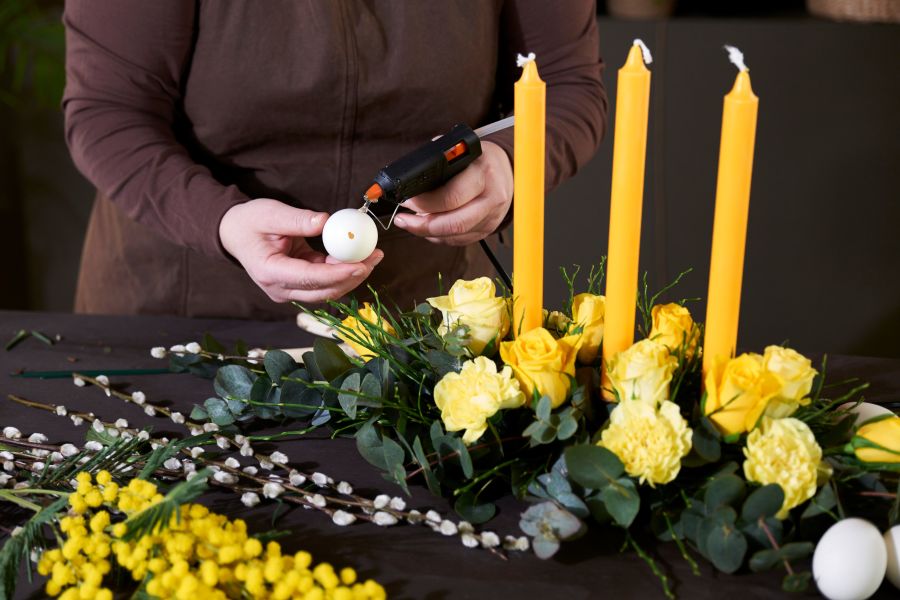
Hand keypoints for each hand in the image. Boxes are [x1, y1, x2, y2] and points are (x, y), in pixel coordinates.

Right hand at [219, 198, 383, 302]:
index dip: (338, 273)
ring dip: (351, 276)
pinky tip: (357, 257)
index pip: (310, 278)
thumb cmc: (249, 222)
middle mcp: (280, 288)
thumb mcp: (270, 213)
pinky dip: (342, 272)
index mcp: (270, 272)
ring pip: (327, 290)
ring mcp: (288, 291)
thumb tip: (326, 221)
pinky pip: (324, 283)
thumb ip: (298, 219)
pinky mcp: (297, 286)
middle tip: (374, 257)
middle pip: (323, 291)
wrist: (234, 233)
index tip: (361, 264)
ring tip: (372, 256)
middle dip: (352, 277)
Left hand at [393, 141, 512, 245]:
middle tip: (403, 220)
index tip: (406, 199)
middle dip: (423, 225)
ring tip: (412, 223)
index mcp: (483, 173)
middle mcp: (492, 197)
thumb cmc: (477, 158)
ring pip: (456, 235)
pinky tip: (429, 228)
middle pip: (454, 223)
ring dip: (429, 232)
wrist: (506, 168)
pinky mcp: (489, 228)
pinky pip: (460, 240)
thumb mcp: (460, 149)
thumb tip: (411, 175)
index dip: (424, 202)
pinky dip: (441, 236)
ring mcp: (492, 216)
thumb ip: (438, 160)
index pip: (452, 197)